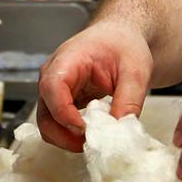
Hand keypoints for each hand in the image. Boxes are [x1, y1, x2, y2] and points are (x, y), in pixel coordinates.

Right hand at [37, 22, 153, 150]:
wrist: (119, 37)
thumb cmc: (123, 45)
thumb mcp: (136, 70)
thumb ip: (130, 99)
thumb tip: (121, 130)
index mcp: (68, 59)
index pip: (53, 87)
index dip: (64, 112)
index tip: (85, 129)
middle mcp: (52, 76)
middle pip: (45, 113)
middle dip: (65, 135)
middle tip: (93, 144)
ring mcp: (53, 91)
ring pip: (48, 124)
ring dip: (68, 139)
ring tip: (96, 141)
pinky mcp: (60, 102)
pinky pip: (58, 125)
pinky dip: (72, 135)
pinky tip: (94, 134)